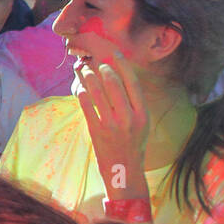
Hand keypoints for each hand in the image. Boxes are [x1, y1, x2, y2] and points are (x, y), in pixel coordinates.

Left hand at [73, 49, 148, 192]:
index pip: (133, 82)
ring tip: (83, 70)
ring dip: (88, 77)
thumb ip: (133, 103)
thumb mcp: (142, 123)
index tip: (114, 52)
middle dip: (101, 69)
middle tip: (94, 62)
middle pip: (113, 83)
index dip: (122, 64)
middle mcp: (129, 117)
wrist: (124, 171)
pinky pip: (87, 106)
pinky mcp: (97, 131)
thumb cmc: (133, 144)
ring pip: (97, 92)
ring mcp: (112, 124)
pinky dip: (82, 93)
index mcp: (143, 114)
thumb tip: (117, 77)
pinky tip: (79, 87)